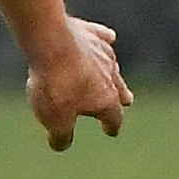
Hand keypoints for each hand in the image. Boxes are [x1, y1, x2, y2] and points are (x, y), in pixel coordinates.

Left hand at [26, 18, 132, 149]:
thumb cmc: (55, 85)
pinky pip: (102, 37)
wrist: (50, 44)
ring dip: (113, 72)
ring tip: (114, 74)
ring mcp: (102, 53)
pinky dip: (105, 40)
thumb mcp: (55, 120)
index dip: (112, 126)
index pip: (114, 118)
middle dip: (121, 97)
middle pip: (119, 90)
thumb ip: (61, 136)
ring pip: (112, 65)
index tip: (112, 131)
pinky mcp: (90, 33)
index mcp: (106, 100)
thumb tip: (61, 145)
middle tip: (127, 100)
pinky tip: (108, 38)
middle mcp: (110, 76)